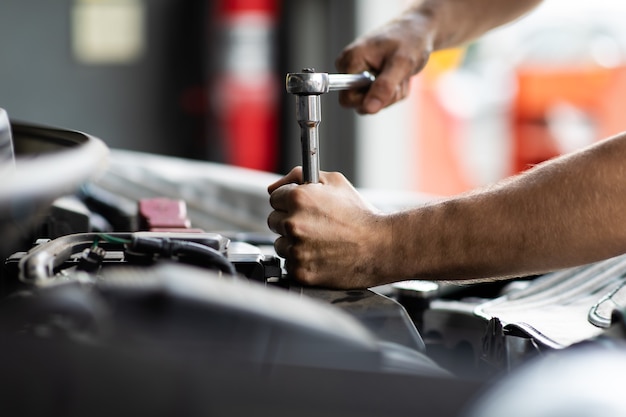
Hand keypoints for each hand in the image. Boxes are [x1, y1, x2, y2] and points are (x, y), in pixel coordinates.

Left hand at [267, 167, 391, 288]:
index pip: (274, 198)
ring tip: (319, 241)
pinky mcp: (301, 271)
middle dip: (289, 221)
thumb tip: (275, 186)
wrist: (381, 246)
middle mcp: (293, 223)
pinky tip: (320, 255)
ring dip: (293, 243)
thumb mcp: (335, 182)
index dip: (289, 202)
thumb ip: (299, 176)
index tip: (302, 208)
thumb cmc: (361, 215)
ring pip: (280, 244)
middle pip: (274, 221)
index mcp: (298, 198)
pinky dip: (301, 261)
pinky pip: (289, 264)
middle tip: (313, 225)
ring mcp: (296, 249)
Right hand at [335, 11, 433, 113]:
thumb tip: (368, 108)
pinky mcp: (365, 79)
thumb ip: (384, 87)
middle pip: (360, 103)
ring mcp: (357, 74)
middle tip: (398, 79)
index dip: (368, 100)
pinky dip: (393, 92)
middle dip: (384, 97)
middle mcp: (348, 68)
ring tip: (400, 75)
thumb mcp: (402, 64)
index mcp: (350, 61)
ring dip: (391, 94)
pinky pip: (378, 98)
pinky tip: (398, 76)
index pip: (347, 99)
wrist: (418, 31)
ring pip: (371, 102)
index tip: (388, 86)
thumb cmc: (410, 40)